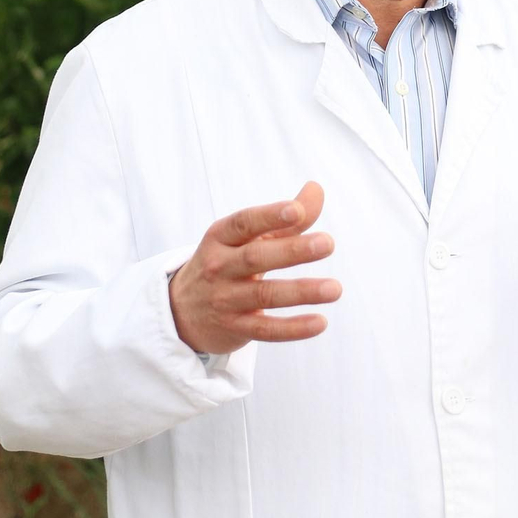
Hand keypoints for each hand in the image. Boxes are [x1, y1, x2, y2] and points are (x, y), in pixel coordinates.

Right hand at [168, 181, 340, 354]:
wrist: (183, 311)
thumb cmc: (227, 263)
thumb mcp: (247, 239)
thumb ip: (285, 219)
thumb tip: (317, 188)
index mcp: (221, 237)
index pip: (244, 223)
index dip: (270, 216)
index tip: (297, 210)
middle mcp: (219, 267)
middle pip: (256, 257)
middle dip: (292, 251)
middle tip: (328, 243)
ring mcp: (225, 299)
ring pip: (265, 295)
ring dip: (301, 292)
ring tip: (335, 289)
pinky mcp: (235, 328)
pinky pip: (266, 330)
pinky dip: (293, 328)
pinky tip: (320, 322)